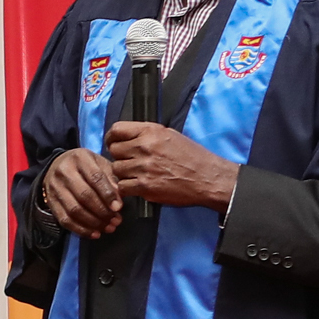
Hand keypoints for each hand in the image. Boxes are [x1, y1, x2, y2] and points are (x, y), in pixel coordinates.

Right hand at [41, 148, 121, 239]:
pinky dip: (81, 229)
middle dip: (102, 211)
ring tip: (108, 228)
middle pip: (84, 196)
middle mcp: (64, 172)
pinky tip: (94, 234)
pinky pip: (65, 220)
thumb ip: (111, 179)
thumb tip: (119, 199)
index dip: (108, 194)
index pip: (95, 178)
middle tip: (116, 221)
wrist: (57, 165)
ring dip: (93, 223)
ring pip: (74, 210)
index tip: (118, 208)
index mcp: (80, 158)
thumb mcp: (100, 164)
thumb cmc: (85, 166)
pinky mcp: (50, 202)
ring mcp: (55, 188)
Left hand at [105, 122, 239, 214]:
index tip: (112, 143)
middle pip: (114, 151)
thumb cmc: (191, 157)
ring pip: (116, 169)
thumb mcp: (170, 136)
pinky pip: (122, 187)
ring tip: (137, 175)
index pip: (117, 129)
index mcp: (151, 131)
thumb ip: (147, 135)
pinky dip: (128, 188)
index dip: (111, 138)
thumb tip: (128, 138)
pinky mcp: (145, 186)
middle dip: (119, 157)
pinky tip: (138, 186)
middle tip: (129, 162)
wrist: (206, 177)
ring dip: (124, 174)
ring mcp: (144, 167)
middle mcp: (145, 147)